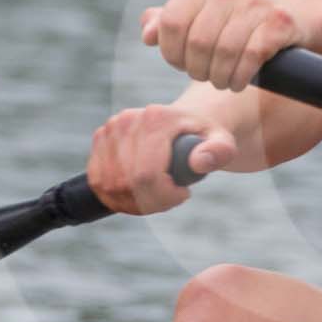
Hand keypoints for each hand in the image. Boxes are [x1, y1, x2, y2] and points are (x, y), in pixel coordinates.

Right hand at [86, 105, 236, 214]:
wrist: (181, 123)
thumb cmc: (203, 137)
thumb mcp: (221, 142)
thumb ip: (219, 152)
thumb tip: (199, 162)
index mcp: (156, 119)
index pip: (147, 174)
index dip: (162, 195)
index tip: (182, 194)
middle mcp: (127, 120)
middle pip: (127, 182)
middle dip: (151, 201)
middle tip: (171, 198)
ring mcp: (109, 129)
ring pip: (110, 185)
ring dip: (134, 202)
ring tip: (157, 195)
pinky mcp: (99, 140)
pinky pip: (99, 181)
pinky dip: (117, 197)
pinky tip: (138, 194)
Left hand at [141, 0, 308, 90]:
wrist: (295, 16)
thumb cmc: (238, 23)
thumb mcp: (201, 19)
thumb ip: (169, 24)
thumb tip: (147, 35)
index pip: (171, 23)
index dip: (172, 53)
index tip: (183, 65)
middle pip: (197, 43)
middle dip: (198, 70)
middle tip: (206, 77)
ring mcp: (257, 3)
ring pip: (223, 52)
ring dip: (220, 78)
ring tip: (223, 82)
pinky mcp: (279, 22)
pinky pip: (250, 58)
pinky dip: (240, 77)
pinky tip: (240, 82)